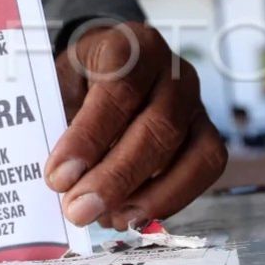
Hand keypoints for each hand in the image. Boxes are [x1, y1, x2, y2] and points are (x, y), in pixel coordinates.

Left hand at [45, 22, 226, 229]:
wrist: (111, 68)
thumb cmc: (82, 79)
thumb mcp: (59, 84)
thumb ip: (56, 120)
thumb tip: (57, 178)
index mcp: (131, 46)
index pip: (117, 89)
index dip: (88, 137)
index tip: (58, 176)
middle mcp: (172, 71)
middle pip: (158, 126)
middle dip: (115, 177)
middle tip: (78, 210)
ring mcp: (196, 103)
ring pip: (190, 153)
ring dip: (145, 195)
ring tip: (103, 218)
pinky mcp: (208, 133)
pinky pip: (204, 169)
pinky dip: (169, 198)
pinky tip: (130, 214)